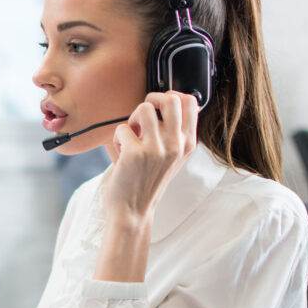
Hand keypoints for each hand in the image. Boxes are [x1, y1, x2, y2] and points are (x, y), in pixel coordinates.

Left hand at [104, 91, 197, 224]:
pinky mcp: (135, 153)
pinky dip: (117, 137)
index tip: (159, 108)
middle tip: (142, 117)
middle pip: (170, 99)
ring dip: (132, 118)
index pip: (191, 102)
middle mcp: (176, 145)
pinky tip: (120, 152)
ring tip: (131, 135)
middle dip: (151, 100)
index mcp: (187, 144)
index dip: (171, 96)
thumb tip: (165, 100)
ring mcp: (157, 149)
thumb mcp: (171, 158)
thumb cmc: (147, 182)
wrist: (132, 211)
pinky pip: (122, 127)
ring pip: (144, 108)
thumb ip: (173, 133)